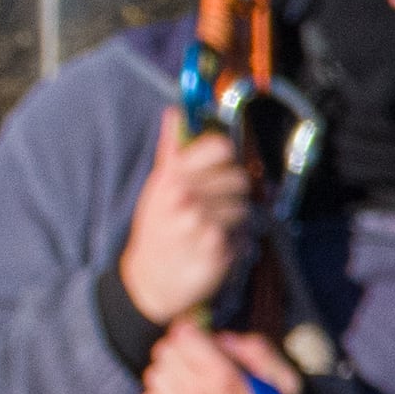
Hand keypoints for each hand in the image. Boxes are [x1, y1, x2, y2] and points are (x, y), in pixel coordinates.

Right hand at [117, 107, 252, 333]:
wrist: (149, 281)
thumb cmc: (156, 231)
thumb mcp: (157, 187)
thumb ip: (171, 149)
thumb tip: (174, 112)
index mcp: (173, 176)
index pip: (221, 148)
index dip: (225, 159)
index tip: (218, 170)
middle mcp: (186, 196)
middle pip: (239, 178)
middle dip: (231, 194)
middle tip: (212, 208)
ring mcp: (201, 222)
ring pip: (245, 208)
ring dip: (234, 221)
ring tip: (211, 230)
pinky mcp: (216, 248)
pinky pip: (245, 234)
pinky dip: (236, 242)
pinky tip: (215, 246)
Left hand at [141, 322, 299, 393]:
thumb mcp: (286, 386)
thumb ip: (257, 352)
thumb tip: (224, 339)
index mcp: (223, 377)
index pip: (183, 336)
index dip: (191, 335)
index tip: (198, 341)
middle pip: (164, 353)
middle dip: (180, 354)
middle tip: (196, 366)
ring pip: (154, 376)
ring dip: (169, 377)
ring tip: (190, 388)